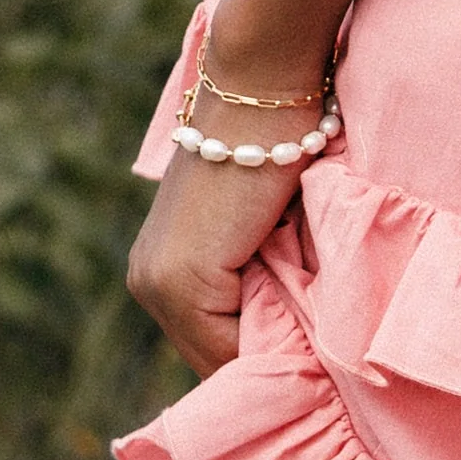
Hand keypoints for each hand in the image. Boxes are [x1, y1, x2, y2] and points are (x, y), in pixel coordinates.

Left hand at [125, 139, 308, 375]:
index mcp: (158, 269)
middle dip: (263, 358)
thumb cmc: (276, 149)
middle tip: (315, 362)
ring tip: (314, 346)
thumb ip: (259, 282)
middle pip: (211, 355)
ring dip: (269, 353)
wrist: (261, 97)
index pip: (209, 344)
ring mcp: (157, 283)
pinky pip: (229, 344)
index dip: (261, 354)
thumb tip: (289, 342)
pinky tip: (304, 334)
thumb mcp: (260, 233)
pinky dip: (269, 344)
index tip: (306, 356)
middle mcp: (146, 280)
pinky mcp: (182, 279)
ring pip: (220, 355)